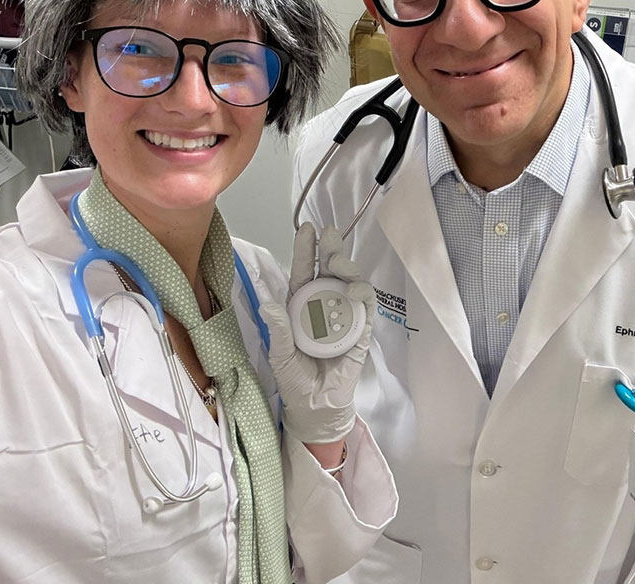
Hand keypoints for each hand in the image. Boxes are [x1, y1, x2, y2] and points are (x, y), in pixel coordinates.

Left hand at [262, 223, 376, 443]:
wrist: (315, 406)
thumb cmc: (294, 379)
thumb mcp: (280, 355)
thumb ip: (277, 329)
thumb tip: (268, 303)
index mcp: (301, 306)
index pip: (304, 272)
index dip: (306, 250)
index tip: (308, 228)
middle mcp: (324, 305)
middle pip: (330, 271)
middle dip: (330, 249)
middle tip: (329, 234)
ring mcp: (345, 315)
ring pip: (349, 283)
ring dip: (346, 269)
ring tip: (338, 262)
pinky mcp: (361, 330)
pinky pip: (365, 307)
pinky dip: (362, 294)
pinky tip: (355, 289)